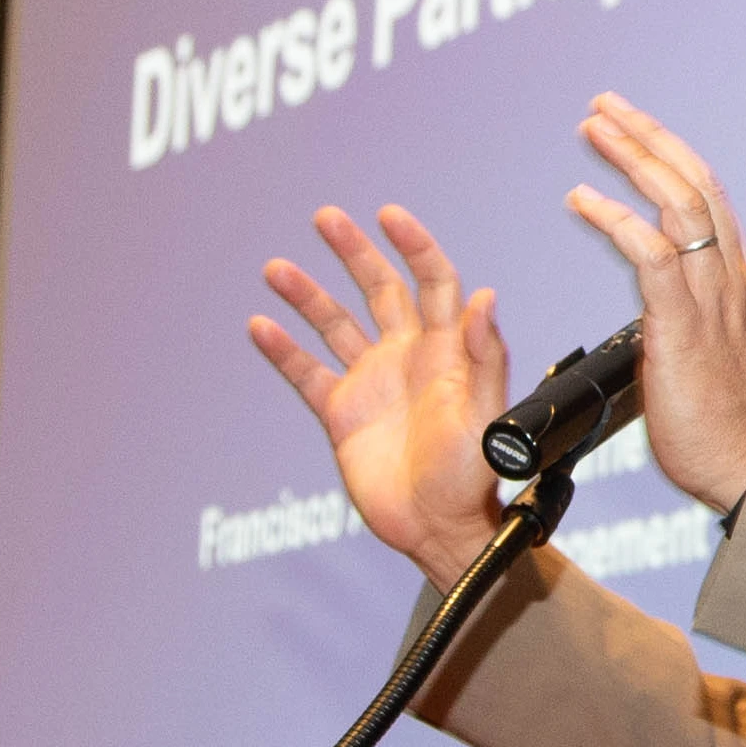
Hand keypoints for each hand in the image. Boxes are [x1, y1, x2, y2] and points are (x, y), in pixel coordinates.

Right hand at [249, 204, 509, 587]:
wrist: (438, 529)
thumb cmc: (474, 477)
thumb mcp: (484, 413)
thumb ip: (484, 356)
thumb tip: (485, 299)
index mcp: (446, 349)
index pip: (431, 282)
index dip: (414, 246)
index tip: (389, 217)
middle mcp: (407, 356)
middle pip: (378, 288)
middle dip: (353, 252)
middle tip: (326, 217)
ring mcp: (371, 382)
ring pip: (335, 323)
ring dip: (307, 294)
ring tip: (277, 269)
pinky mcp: (342, 413)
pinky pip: (307, 373)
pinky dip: (283, 350)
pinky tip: (260, 326)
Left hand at [568, 93, 745, 512]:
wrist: (742, 463)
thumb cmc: (715, 420)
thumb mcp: (703, 348)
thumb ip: (682, 314)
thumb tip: (652, 308)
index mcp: (733, 278)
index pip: (705, 195)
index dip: (668, 153)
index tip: (631, 127)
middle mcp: (728, 275)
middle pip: (693, 180)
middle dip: (648, 135)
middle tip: (604, 105)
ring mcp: (711, 296)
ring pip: (677, 201)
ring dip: (631, 157)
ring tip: (592, 129)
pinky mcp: (684, 323)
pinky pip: (651, 253)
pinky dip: (616, 218)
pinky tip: (582, 199)